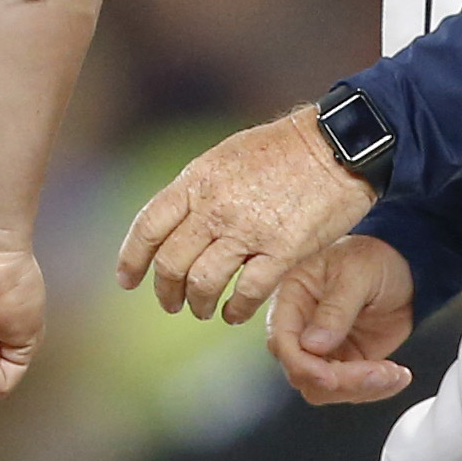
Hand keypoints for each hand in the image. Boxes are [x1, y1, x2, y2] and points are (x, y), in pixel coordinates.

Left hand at [115, 106, 378, 324]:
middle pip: (171, 261)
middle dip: (165, 290)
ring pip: (203, 282)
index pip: (148, 227)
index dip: (132, 258)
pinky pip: (248, 291)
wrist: (335, 146)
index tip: (126, 280)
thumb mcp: (224, 157)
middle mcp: (215, 207)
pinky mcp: (283, 251)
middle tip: (169, 303)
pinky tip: (234, 314)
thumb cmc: (281, 150)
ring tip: (202, 310)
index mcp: (196, 180)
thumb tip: (174, 221)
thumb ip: (197, 190)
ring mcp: (249, 230)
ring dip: (197, 304)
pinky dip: (235, 309)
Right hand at [270, 235, 417, 405]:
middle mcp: (302, 325)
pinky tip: (396, 375)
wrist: (405, 265)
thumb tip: (313, 344)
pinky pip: (352, 389)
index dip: (302, 364)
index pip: (282, 340)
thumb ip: (335, 308)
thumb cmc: (372, 256)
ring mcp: (324, 347)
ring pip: (325, 388)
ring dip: (360, 389)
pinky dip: (375, 390)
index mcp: (292, 297)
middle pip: (302, 372)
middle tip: (376, 373)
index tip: (330, 376)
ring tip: (393, 373)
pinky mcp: (347, 361)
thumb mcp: (356, 273)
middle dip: (339, 382)